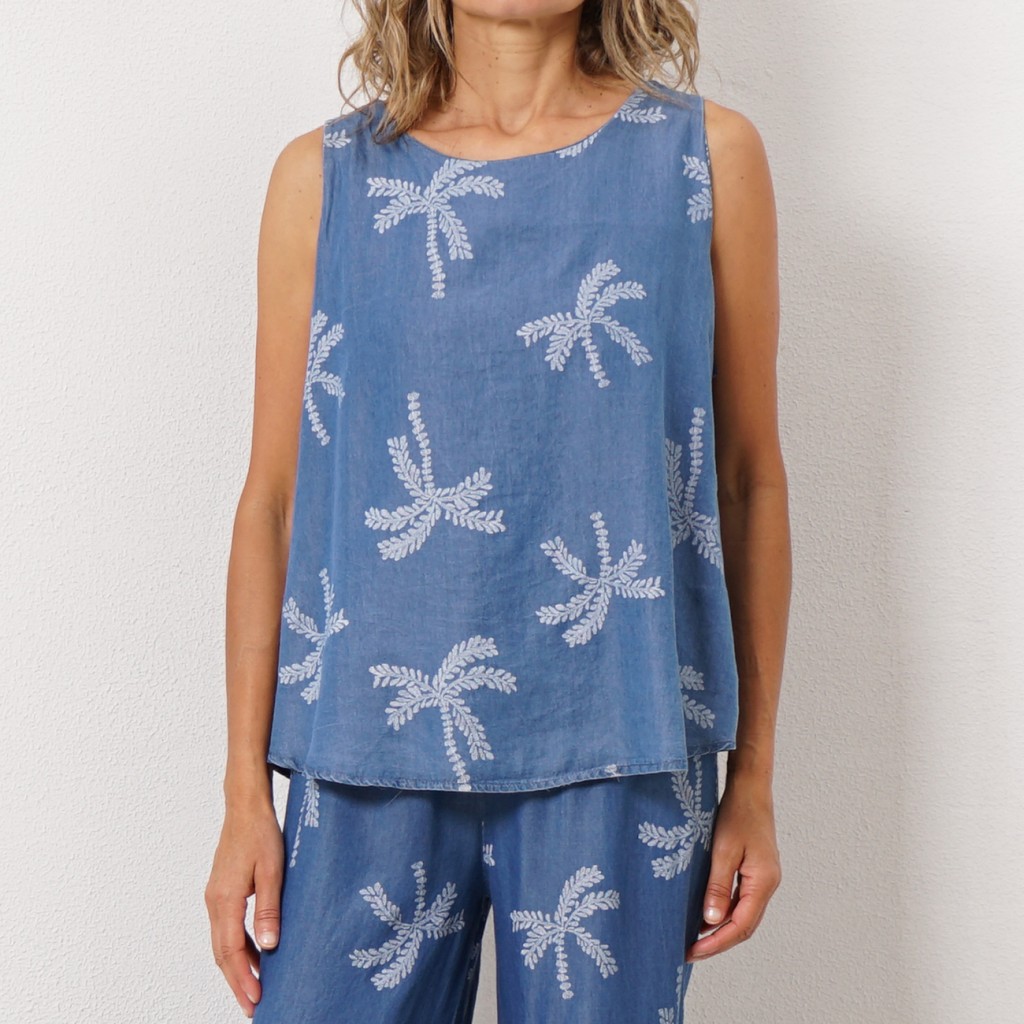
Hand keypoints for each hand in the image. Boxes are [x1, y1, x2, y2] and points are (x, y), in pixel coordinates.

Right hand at [204, 797, 284, 1017]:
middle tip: (253, 1007)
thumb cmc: (261, 834)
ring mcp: (215, 897)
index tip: (255, 1001)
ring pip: (222, 943)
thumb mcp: (272, 871)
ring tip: (254, 988)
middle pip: (222, 954)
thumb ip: (269, 909)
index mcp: (225, 900)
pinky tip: (256, 954)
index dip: (243, 978)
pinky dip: (238, 947)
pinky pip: (226, 929)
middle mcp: (215, 902)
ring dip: (237, 967)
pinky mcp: (222, 892)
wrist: (245, 807)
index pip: (232, 951)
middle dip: (237, 982)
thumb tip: (269, 946)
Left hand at [686, 772, 780, 961]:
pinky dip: (725, 911)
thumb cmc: (737, 813)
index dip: (716, 942)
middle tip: (690, 951)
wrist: (750, 788)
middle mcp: (767, 884)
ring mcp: (764, 878)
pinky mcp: (757, 870)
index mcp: (763, 882)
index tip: (693, 952)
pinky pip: (742, 899)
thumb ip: (717, 886)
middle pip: (745, 925)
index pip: (740, 926)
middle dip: (718, 941)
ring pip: (744, 913)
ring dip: (721, 928)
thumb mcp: (722, 850)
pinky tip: (707, 912)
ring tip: (695, 938)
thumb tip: (711, 921)